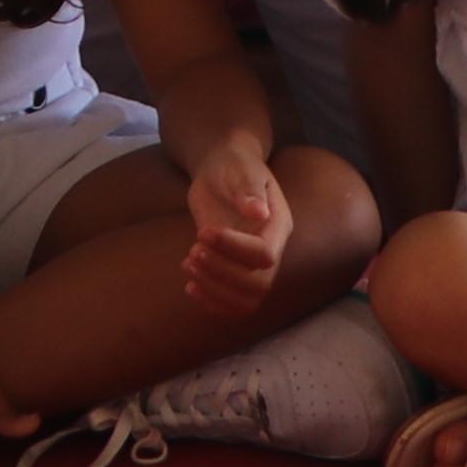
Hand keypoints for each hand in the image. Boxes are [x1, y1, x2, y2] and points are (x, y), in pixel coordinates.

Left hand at [181, 143, 290, 315]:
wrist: (222, 168)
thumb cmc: (233, 164)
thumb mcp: (240, 167)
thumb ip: (248, 188)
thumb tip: (259, 212)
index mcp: (278, 225)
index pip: (264, 254)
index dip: (233, 249)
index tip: (204, 232)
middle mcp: (271, 249)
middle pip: (258, 283)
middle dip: (222, 272)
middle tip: (192, 252)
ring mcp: (252, 263)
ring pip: (247, 299)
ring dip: (215, 289)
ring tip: (188, 265)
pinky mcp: (234, 268)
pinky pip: (233, 301)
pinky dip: (212, 302)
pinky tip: (190, 286)